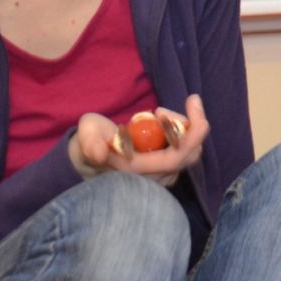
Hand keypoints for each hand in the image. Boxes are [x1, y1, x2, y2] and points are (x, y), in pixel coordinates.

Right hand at [69, 95, 208, 185]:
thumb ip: (90, 143)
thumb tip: (97, 154)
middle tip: (160, 110)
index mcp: (138, 171)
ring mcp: (163, 175)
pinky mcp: (167, 170)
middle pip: (190, 153)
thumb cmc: (90, 142)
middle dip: (186, 124)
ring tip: (157, 115)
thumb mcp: (86, 136)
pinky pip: (185, 150)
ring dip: (180, 127)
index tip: (194, 103)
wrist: (88, 157)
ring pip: (189, 150)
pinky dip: (180, 132)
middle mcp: (155, 178)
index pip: (176, 158)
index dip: (192, 134)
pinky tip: (161, 123)